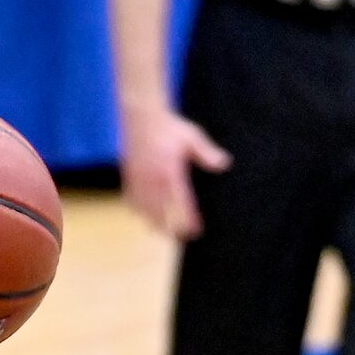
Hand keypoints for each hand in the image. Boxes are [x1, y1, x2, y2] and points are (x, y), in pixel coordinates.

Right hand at [120, 105, 230, 240]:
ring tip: (163, 234)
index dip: (189, 221)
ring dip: (155, 224)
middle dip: (172, 228)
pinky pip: (133, 202)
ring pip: (146, 212)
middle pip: (163, 214)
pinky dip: (139, 211)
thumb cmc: (169, 127)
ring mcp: (139, 181)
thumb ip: (207, 153)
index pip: (182, 205)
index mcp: (170, 173)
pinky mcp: (130, 178)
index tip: (196, 232)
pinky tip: (144, 217)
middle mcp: (154, 181)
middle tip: (182, 238)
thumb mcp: (192, 137)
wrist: (142, 116)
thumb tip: (225, 164)